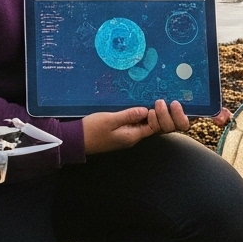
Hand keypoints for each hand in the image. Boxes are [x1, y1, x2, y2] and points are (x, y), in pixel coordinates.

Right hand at [84, 99, 210, 152]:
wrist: (77, 141)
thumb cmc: (91, 130)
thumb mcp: (110, 120)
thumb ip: (128, 115)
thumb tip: (146, 109)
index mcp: (133, 136)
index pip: (156, 127)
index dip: (160, 116)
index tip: (156, 103)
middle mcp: (134, 137)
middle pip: (157, 129)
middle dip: (164, 116)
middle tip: (163, 101)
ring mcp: (130, 135)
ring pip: (150, 126)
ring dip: (156, 115)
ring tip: (157, 101)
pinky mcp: (124, 131)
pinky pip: (141, 124)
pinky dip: (146, 115)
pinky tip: (144, 105)